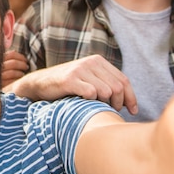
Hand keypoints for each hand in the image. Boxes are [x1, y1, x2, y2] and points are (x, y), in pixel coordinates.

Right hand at [1, 50, 28, 86]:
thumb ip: (5, 57)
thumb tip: (14, 51)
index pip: (11, 54)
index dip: (20, 57)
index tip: (25, 60)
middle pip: (13, 63)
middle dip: (22, 65)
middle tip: (26, 67)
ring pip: (12, 72)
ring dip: (20, 73)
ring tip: (22, 74)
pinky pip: (10, 82)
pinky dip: (16, 80)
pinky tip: (18, 81)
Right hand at [4, 55, 137, 114]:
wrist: (41, 83)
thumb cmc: (68, 86)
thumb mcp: (89, 79)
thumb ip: (107, 84)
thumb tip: (129, 102)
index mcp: (98, 61)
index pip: (123, 80)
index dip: (131, 97)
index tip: (132, 111)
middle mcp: (90, 62)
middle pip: (117, 87)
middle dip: (117, 103)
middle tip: (111, 112)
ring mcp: (80, 70)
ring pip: (106, 91)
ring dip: (103, 103)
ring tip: (94, 106)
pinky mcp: (69, 79)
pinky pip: (90, 93)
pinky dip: (89, 101)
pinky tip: (82, 102)